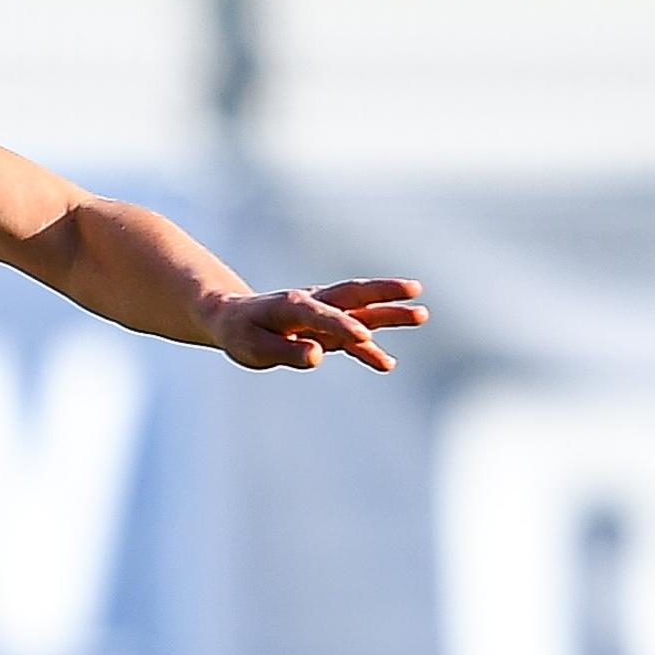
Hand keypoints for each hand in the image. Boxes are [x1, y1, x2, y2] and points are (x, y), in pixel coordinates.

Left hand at [206, 278, 425, 372]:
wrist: (232, 320)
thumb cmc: (240, 331)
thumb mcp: (252, 346)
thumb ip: (285, 351)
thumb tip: (316, 356)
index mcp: (292, 305)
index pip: (323, 314)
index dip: (342, 326)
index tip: (363, 338)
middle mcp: (313, 304)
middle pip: (353, 296)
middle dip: (384, 293)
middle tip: (415, 290)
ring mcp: (322, 315)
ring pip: (360, 312)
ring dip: (389, 313)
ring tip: (422, 314)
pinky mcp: (326, 330)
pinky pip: (351, 340)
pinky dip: (368, 351)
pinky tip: (387, 364)